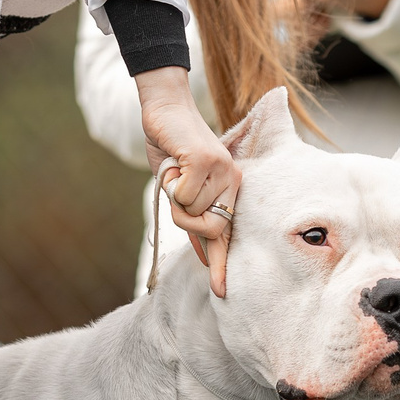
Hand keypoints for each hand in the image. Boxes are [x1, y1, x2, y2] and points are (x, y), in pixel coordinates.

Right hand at [136, 66, 240, 298]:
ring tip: (174, 172)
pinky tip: (173, 164)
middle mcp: (233, 181)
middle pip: (208, 228)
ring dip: (174, 196)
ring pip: (192, 212)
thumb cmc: (172, 149)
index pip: (227, 235)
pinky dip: (170, 183)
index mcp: (230, 190)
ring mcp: (223, 170)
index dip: (221, 264)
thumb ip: (193, 216)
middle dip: (184, 219)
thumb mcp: (181, 188)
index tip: (221, 291)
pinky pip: (184, 194)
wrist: (165, 109)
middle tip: (175, 193)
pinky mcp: (206, 160)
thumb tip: (202, 252)